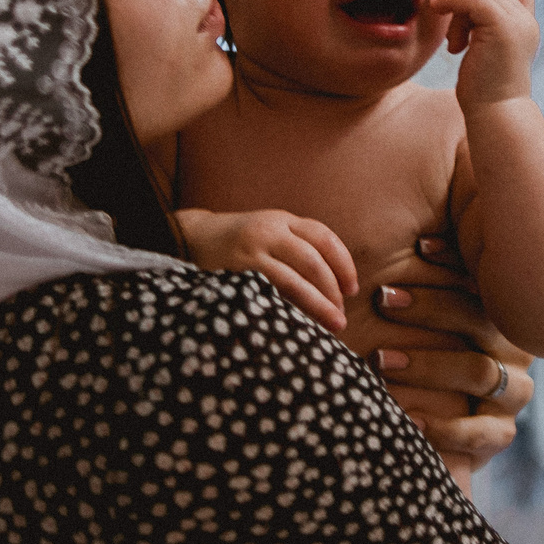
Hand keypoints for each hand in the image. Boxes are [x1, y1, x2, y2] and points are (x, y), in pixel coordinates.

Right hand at [175, 208, 358, 332]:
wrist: (191, 237)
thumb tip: (334, 286)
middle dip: (332, 291)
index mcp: (282, 220)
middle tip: (340, 316)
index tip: (352, 290)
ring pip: (294, 280)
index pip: (324, 237)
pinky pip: (269, 293)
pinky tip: (297, 324)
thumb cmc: (238, 243)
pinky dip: (288, 310)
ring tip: (332, 324)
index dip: (344, 264)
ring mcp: (251, 251)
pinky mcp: (236, 272)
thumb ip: (297, 248)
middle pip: (314, 261)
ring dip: (317, 304)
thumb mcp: (269, 233)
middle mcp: (269, 230)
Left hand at [367, 237, 531, 475]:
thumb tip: (411, 233)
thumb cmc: (415, 350)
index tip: (417, 247)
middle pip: (480, 321)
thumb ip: (422, 273)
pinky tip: (408, 418)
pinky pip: (482, 431)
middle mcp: (513, 348)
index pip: (482, 281)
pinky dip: (445, 426)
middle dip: (430, 309)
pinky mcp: (499, 433)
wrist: (428, 425)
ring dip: (428, 365)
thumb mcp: (417, 312)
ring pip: (479, 372)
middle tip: (382, 300)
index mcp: (498, 313)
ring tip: (381, 362)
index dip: (453, 261)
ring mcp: (512, 392)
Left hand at [428, 0, 538, 110]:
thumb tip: (460, 6)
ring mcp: (515, 21)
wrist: (496, 112)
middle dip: (465, 11)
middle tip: (456, 45)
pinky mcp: (500, 23)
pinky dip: (451, 2)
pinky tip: (438, 9)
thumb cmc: (485, 93)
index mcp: (524, 29)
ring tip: (456, 48)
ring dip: (457, 17)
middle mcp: (525, 22)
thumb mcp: (484, 53)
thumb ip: (481, 28)